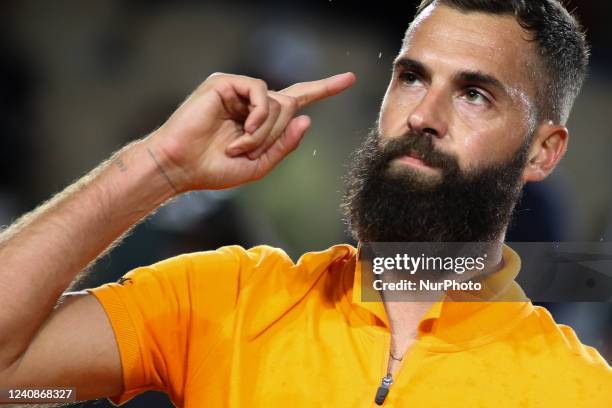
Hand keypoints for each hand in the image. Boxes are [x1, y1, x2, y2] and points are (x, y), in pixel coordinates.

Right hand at [145, 72, 355, 191]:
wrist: (181, 167)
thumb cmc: (214, 169)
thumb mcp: (259, 165)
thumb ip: (284, 145)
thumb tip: (306, 118)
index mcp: (261, 119)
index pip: (298, 98)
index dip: (324, 89)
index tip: (350, 79)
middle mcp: (252, 101)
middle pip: (290, 107)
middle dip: (275, 135)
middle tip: (248, 152)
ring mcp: (239, 90)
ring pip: (276, 102)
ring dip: (264, 131)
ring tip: (239, 145)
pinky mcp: (225, 83)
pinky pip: (260, 92)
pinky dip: (257, 116)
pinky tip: (242, 130)